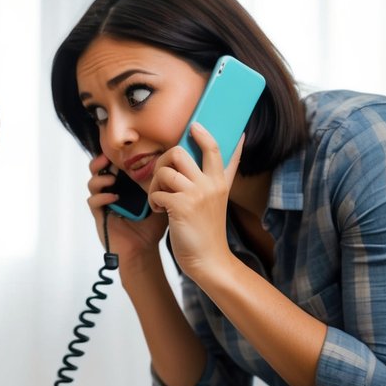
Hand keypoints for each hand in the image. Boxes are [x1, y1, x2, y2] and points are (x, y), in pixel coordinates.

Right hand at [86, 153, 167, 270]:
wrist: (144, 249)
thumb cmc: (152, 225)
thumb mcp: (160, 199)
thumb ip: (162, 183)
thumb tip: (177, 163)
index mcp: (123, 185)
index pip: (114, 164)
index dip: (114, 155)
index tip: (123, 149)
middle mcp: (110, 191)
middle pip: (97, 169)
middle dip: (100, 161)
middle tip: (107, 157)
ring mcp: (103, 203)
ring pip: (92, 183)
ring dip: (100, 178)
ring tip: (111, 179)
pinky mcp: (99, 215)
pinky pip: (93, 202)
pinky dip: (102, 197)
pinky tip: (114, 198)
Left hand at [147, 123, 241, 280]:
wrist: (208, 260)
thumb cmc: (207, 230)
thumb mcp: (218, 200)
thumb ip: (219, 176)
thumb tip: (231, 147)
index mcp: (220, 181)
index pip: (216, 149)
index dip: (205, 134)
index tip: (195, 125)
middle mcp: (210, 184)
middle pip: (180, 151)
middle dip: (162, 161)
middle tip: (162, 178)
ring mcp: (197, 194)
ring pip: (164, 170)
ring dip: (154, 185)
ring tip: (159, 199)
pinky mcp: (182, 207)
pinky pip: (157, 192)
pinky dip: (153, 202)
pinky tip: (160, 211)